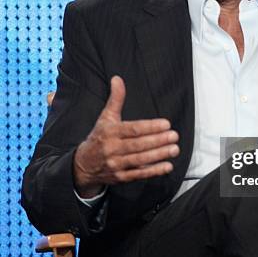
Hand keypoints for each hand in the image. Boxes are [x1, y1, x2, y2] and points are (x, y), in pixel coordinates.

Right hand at [73, 75, 178, 196]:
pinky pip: (139, 174)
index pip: (132, 129)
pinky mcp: (121, 177)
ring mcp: (116, 164)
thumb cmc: (99, 137)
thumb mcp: (105, 117)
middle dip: (158, 141)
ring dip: (159, 155)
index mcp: (109, 132)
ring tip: (174, 149)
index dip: (150, 127)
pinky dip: (154, 171)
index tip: (166, 124)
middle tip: (174, 136)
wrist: (83, 165)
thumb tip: (117, 79)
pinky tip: (168, 166)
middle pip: (137, 145)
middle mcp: (112, 149)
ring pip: (140, 160)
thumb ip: (116, 99)